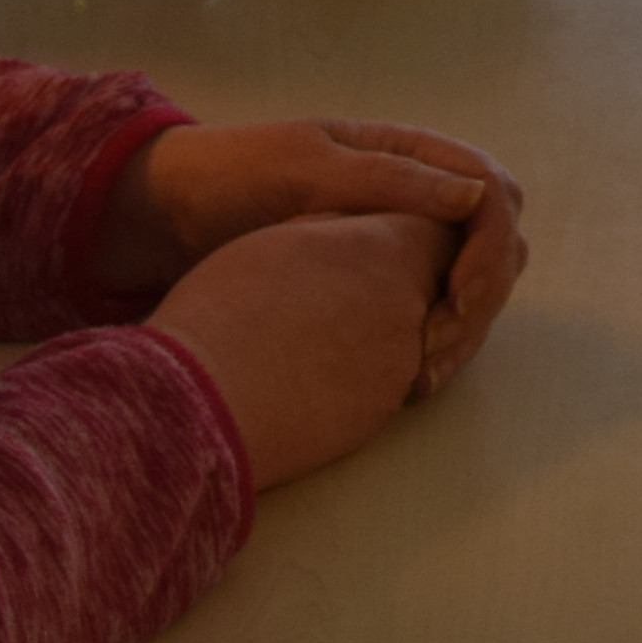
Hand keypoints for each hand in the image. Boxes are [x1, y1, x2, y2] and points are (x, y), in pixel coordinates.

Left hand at [100, 118, 528, 393]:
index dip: (492, 245)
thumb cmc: (235, 174)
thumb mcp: (308, 166)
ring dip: (468, 327)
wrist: (171, 213)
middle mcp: (420, 196)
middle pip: (500, 241)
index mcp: (410, 154)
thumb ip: (392, 178)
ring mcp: (403, 242)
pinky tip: (410, 378)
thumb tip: (478, 194)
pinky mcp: (382, 285)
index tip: (458, 295)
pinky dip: (439, 345)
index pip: (494, 191)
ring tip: (424, 371)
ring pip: (477, 283)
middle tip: (438, 343)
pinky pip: (437, 312)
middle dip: (486, 294)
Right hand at [144, 212, 458, 489]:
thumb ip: (341, 227)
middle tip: (340, 289)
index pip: (436, 228)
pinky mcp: (380, 416)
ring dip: (378, 331)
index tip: (376, 240)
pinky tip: (311, 372)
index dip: (407, 234)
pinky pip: (386, 382)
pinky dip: (361, 374)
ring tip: (313, 332)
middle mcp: (410, 308)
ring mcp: (400, 368)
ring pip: (410, 337)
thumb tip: (362, 229)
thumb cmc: (227, 311)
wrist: (205, 400)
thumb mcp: (284, 238)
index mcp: (387, 251)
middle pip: (430, 285)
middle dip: (398, 284)